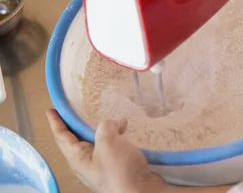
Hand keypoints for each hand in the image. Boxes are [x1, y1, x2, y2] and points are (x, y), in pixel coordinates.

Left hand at [47, 109, 166, 192]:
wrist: (140, 192)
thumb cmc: (118, 170)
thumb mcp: (108, 143)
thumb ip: (106, 127)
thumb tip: (115, 123)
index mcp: (77, 158)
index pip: (62, 137)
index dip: (56, 122)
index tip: (50, 110)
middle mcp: (86, 163)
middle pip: (77, 139)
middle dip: (77, 124)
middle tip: (78, 109)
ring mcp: (101, 166)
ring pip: (96, 142)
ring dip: (102, 129)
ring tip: (113, 119)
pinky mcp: (116, 167)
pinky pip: (110, 147)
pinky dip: (115, 136)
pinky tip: (126, 130)